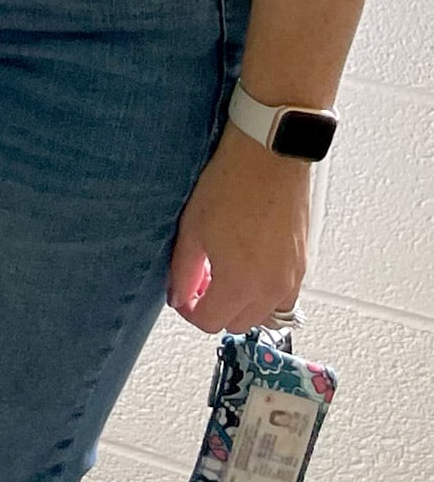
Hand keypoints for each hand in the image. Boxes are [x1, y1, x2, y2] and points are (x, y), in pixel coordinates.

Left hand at [168, 126, 310, 333]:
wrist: (269, 158)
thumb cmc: (230, 185)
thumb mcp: (193, 228)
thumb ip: (183, 270)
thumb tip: (179, 296)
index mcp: (241, 283)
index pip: (210, 322)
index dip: (189, 311)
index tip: (181, 295)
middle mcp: (272, 290)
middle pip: (238, 323)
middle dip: (215, 309)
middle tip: (199, 281)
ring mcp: (292, 279)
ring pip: (263, 314)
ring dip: (241, 304)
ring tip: (222, 271)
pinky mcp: (302, 265)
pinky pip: (282, 296)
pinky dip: (262, 292)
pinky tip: (246, 263)